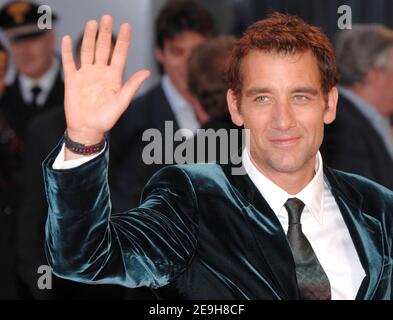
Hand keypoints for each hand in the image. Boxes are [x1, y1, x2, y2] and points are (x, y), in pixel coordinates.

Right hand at [62, 15, 149, 158]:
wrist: (86, 129)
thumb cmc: (106, 119)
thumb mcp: (121, 103)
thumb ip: (131, 86)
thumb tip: (146, 72)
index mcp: (114, 77)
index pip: (120, 54)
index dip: (123, 40)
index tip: (126, 26)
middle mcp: (100, 73)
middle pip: (103, 48)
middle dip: (105, 33)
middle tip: (107, 17)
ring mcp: (86, 75)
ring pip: (87, 51)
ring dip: (89, 37)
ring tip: (92, 23)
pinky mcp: (72, 80)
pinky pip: (69, 62)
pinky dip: (68, 51)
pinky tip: (68, 39)